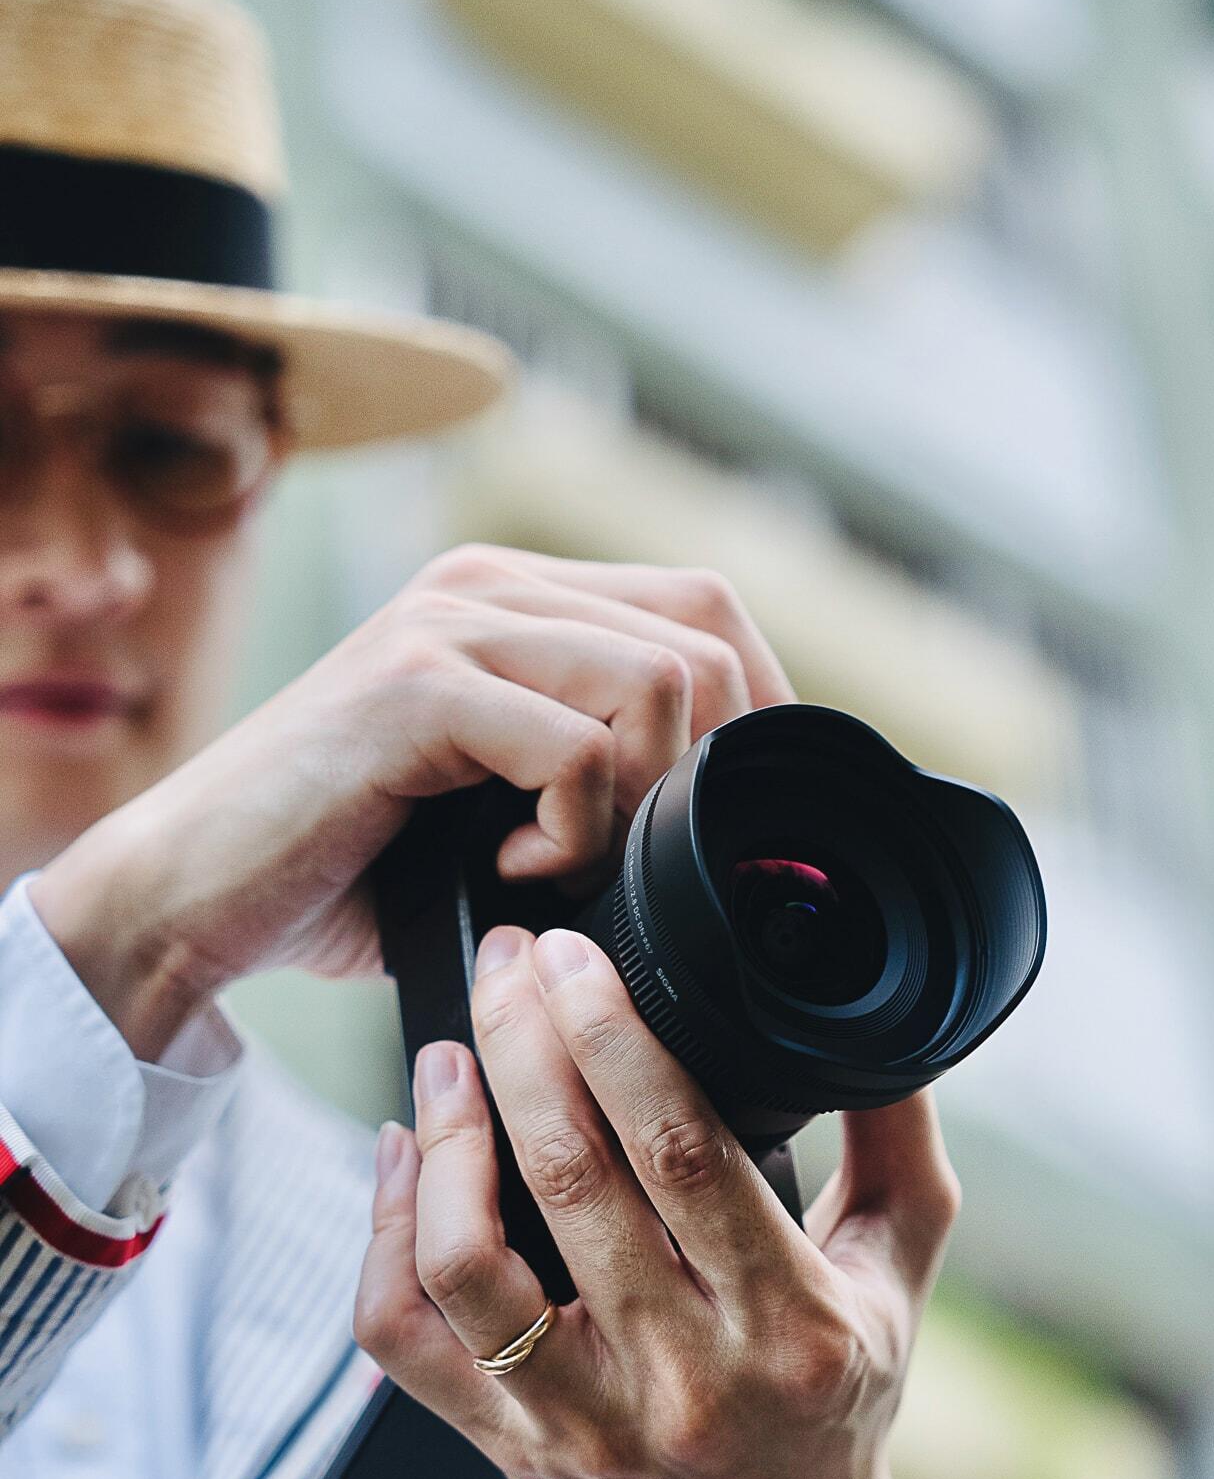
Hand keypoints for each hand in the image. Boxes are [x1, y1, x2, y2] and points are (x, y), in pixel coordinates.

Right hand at [29, 546, 790, 1058]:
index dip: (758, 709)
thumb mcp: (502, 807)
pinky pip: (580, 750)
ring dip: (637, 807)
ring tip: (558, 868)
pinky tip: (502, 873)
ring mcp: (450, 621)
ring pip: (659, 683)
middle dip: (715, 763)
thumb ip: (599, 775)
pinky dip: (571, 838)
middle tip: (651, 856)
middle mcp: (488, 583)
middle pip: (705, 631)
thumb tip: (731, 824)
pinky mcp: (418, 684)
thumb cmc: (347, 871)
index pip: (705, 608)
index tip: (738, 818)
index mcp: (518, 598)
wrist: (189, 895)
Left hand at [352, 921, 959, 1478]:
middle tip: (509, 961)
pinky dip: (387, 1231)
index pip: (686, 1155)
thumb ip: (899, 1143)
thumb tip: (881, 1025)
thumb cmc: (832, 1402)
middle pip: (571, 1184)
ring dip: (446, 1138)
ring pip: (470, 1265)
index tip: (577, 958)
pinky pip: (404, 1337)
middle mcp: (681, 1381)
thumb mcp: (899, 1276)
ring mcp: (579, 1422)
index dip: (616, 1040)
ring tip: (450, 1053)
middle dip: (525, 1046)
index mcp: (791, 1328)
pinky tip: (403, 1153)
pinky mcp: (502, 1444)